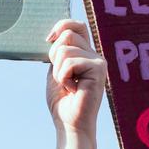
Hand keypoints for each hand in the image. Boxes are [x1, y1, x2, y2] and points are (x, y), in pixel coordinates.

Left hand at [45, 19, 106, 148]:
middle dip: (54, 55)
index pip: (76, 25)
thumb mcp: (56, 70)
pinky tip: (73, 89)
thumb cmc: (62, 100)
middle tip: (62, 76)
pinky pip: (70, 62)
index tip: (49, 39)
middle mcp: (94, 54)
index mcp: (85, 52)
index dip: (61, 26)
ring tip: (68, 85)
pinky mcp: (99, 69)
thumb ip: (58, 52)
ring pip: (65, 49)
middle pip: (67, 34)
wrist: (69, 123)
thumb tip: (55, 34)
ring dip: (58, 70)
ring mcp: (99, 61)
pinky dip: (63, 76)